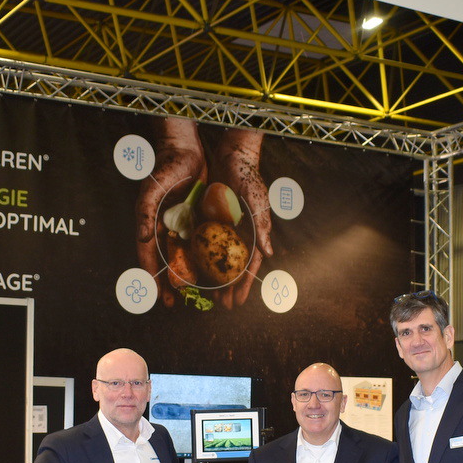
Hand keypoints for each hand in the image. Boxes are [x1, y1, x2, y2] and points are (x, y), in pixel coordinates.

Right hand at [135, 117, 205, 307]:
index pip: (150, 257)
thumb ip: (145, 214)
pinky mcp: (194, 218)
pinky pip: (196, 242)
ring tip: (192, 294)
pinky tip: (208, 271)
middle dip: (169, 283)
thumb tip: (141, 239)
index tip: (160, 297)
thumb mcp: (153, 190)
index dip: (154, 278)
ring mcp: (179, 224)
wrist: (185, 149)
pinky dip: (199, 257)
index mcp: (151, 224)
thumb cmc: (165, 167)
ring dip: (185, 275)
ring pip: (181, 255)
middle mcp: (164, 228)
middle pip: (165, 262)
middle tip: (173, 303)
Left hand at [212, 129, 271, 307]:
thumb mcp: (256, 200)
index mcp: (253, 233)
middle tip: (223, 306)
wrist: (231, 155)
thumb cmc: (247, 177)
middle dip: (229, 288)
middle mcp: (238, 234)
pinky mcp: (210, 221)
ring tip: (210, 296)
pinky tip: (194, 272)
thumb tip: (268, 254)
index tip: (238, 303)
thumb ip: (261, 226)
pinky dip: (201, 259)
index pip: (249, 266)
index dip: (244, 285)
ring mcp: (224, 229)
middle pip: (233, 267)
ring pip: (218, 260)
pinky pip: (204, 244)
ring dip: (215, 278)